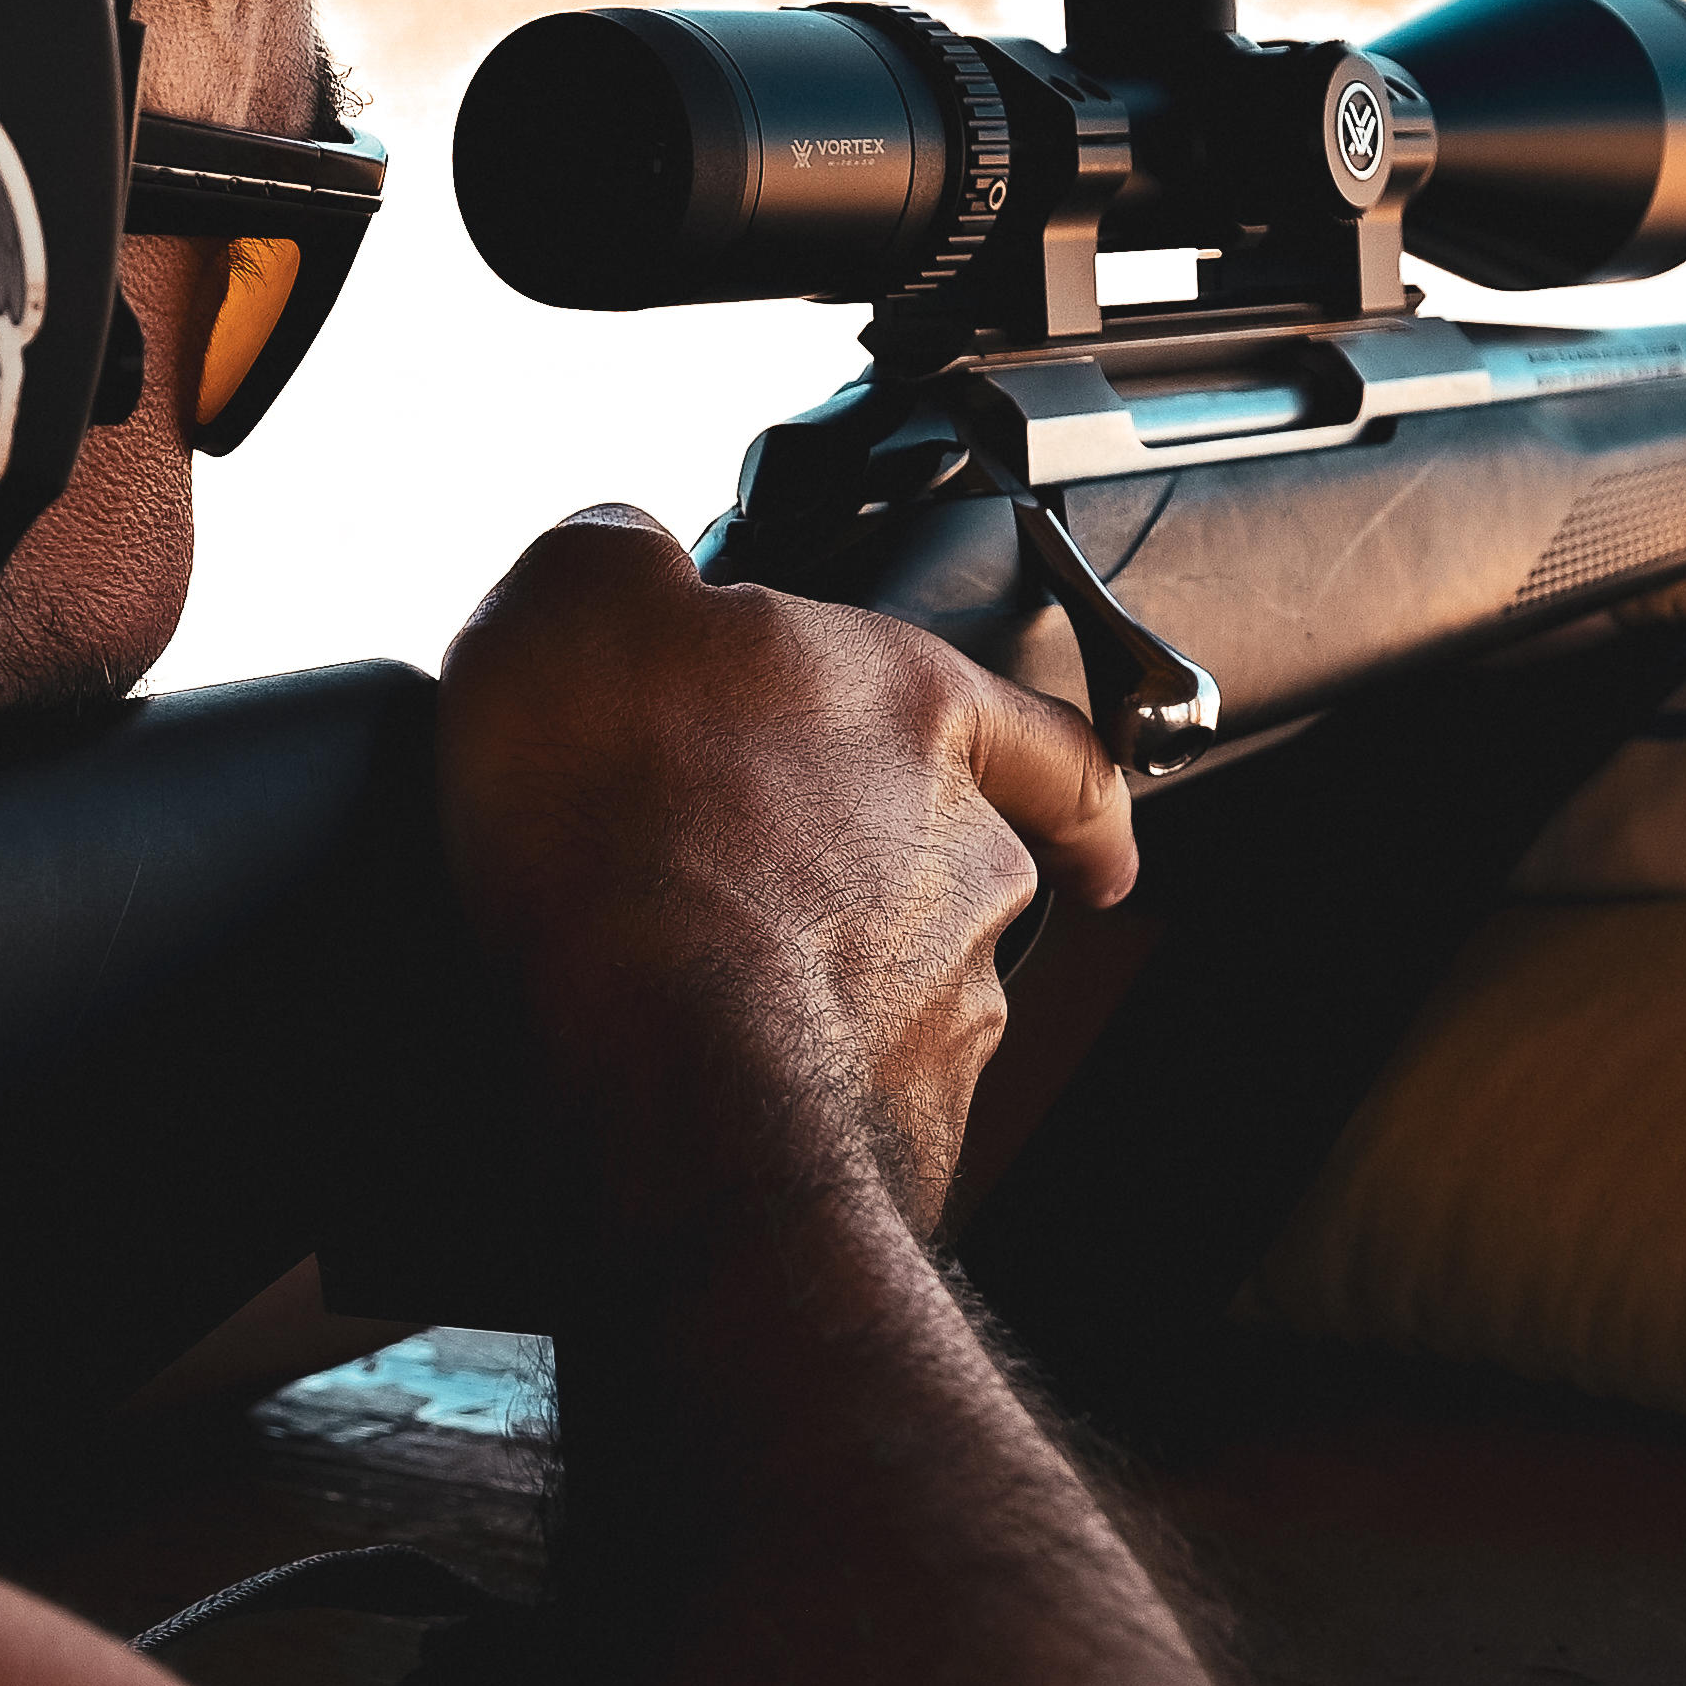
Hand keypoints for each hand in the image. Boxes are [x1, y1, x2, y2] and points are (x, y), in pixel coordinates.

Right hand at [441, 511, 1138, 1244]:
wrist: (658, 1051)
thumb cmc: (634, 814)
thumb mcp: (579, 599)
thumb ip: (621, 557)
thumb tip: (624, 558)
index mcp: (915, 711)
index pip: (1051, 742)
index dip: (1074, 793)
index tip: (1106, 845)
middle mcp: (962, 860)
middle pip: (951, 873)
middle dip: (871, 890)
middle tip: (751, 890)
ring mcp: (940, 1006)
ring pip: (897, 995)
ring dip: (816, 992)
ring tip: (681, 990)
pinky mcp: (894, 1128)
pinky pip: (839, 1098)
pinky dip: (775, 1089)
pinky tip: (679, 1077)